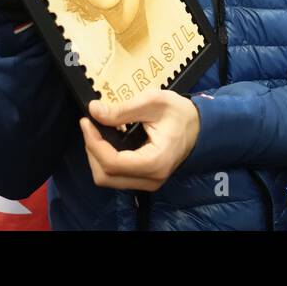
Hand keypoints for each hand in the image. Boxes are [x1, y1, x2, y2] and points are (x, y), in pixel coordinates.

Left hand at [80, 90, 200, 190]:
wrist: (199, 126)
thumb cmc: (180, 113)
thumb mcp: (154, 102)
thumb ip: (123, 109)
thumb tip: (94, 111)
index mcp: (155, 161)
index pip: (112, 163)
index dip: (93, 143)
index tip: (86, 121)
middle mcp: (151, 179)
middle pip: (105, 176)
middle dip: (92, 150)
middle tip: (90, 126)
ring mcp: (148, 183)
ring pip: (108, 179)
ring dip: (96, 156)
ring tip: (96, 133)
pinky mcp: (145, 180)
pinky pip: (116, 177)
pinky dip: (105, 160)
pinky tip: (106, 142)